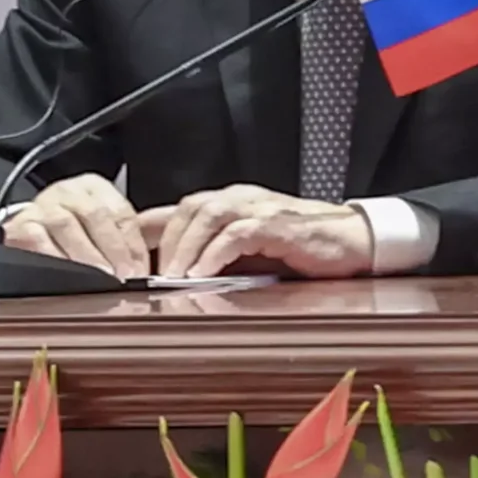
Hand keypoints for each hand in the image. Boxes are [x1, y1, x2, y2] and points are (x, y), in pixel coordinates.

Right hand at [2, 174, 150, 277]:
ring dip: (86, 256)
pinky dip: (55, 259)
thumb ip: (127, 242)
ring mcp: (41, 205)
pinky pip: (38, 241)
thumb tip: (145, 269)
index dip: (133, 245)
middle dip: (113, 250)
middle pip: (96, 216)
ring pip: (67, 226)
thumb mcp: (103, 228)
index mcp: (94, 187)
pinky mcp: (18, 225)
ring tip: (101, 279)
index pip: (121, 213)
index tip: (141, 270)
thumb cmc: (74, 232)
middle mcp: (67, 190)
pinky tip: (68, 275)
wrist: (27, 228)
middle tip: (124, 277)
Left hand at [149, 186, 374, 279]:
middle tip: (148, 278)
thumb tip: (172, 278)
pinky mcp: (279, 224)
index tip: (122, 262)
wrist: (355, 240)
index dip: (144, 232)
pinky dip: (215, 253)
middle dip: (162, 244)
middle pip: (185, 210)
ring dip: (184, 249)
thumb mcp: (249, 253)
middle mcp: (241, 198)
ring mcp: (260, 207)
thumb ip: (215, 256)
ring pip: (206, 216)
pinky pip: (238, 233)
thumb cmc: (303, 248)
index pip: (175, 211)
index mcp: (230, 203)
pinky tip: (203, 274)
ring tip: (172, 277)